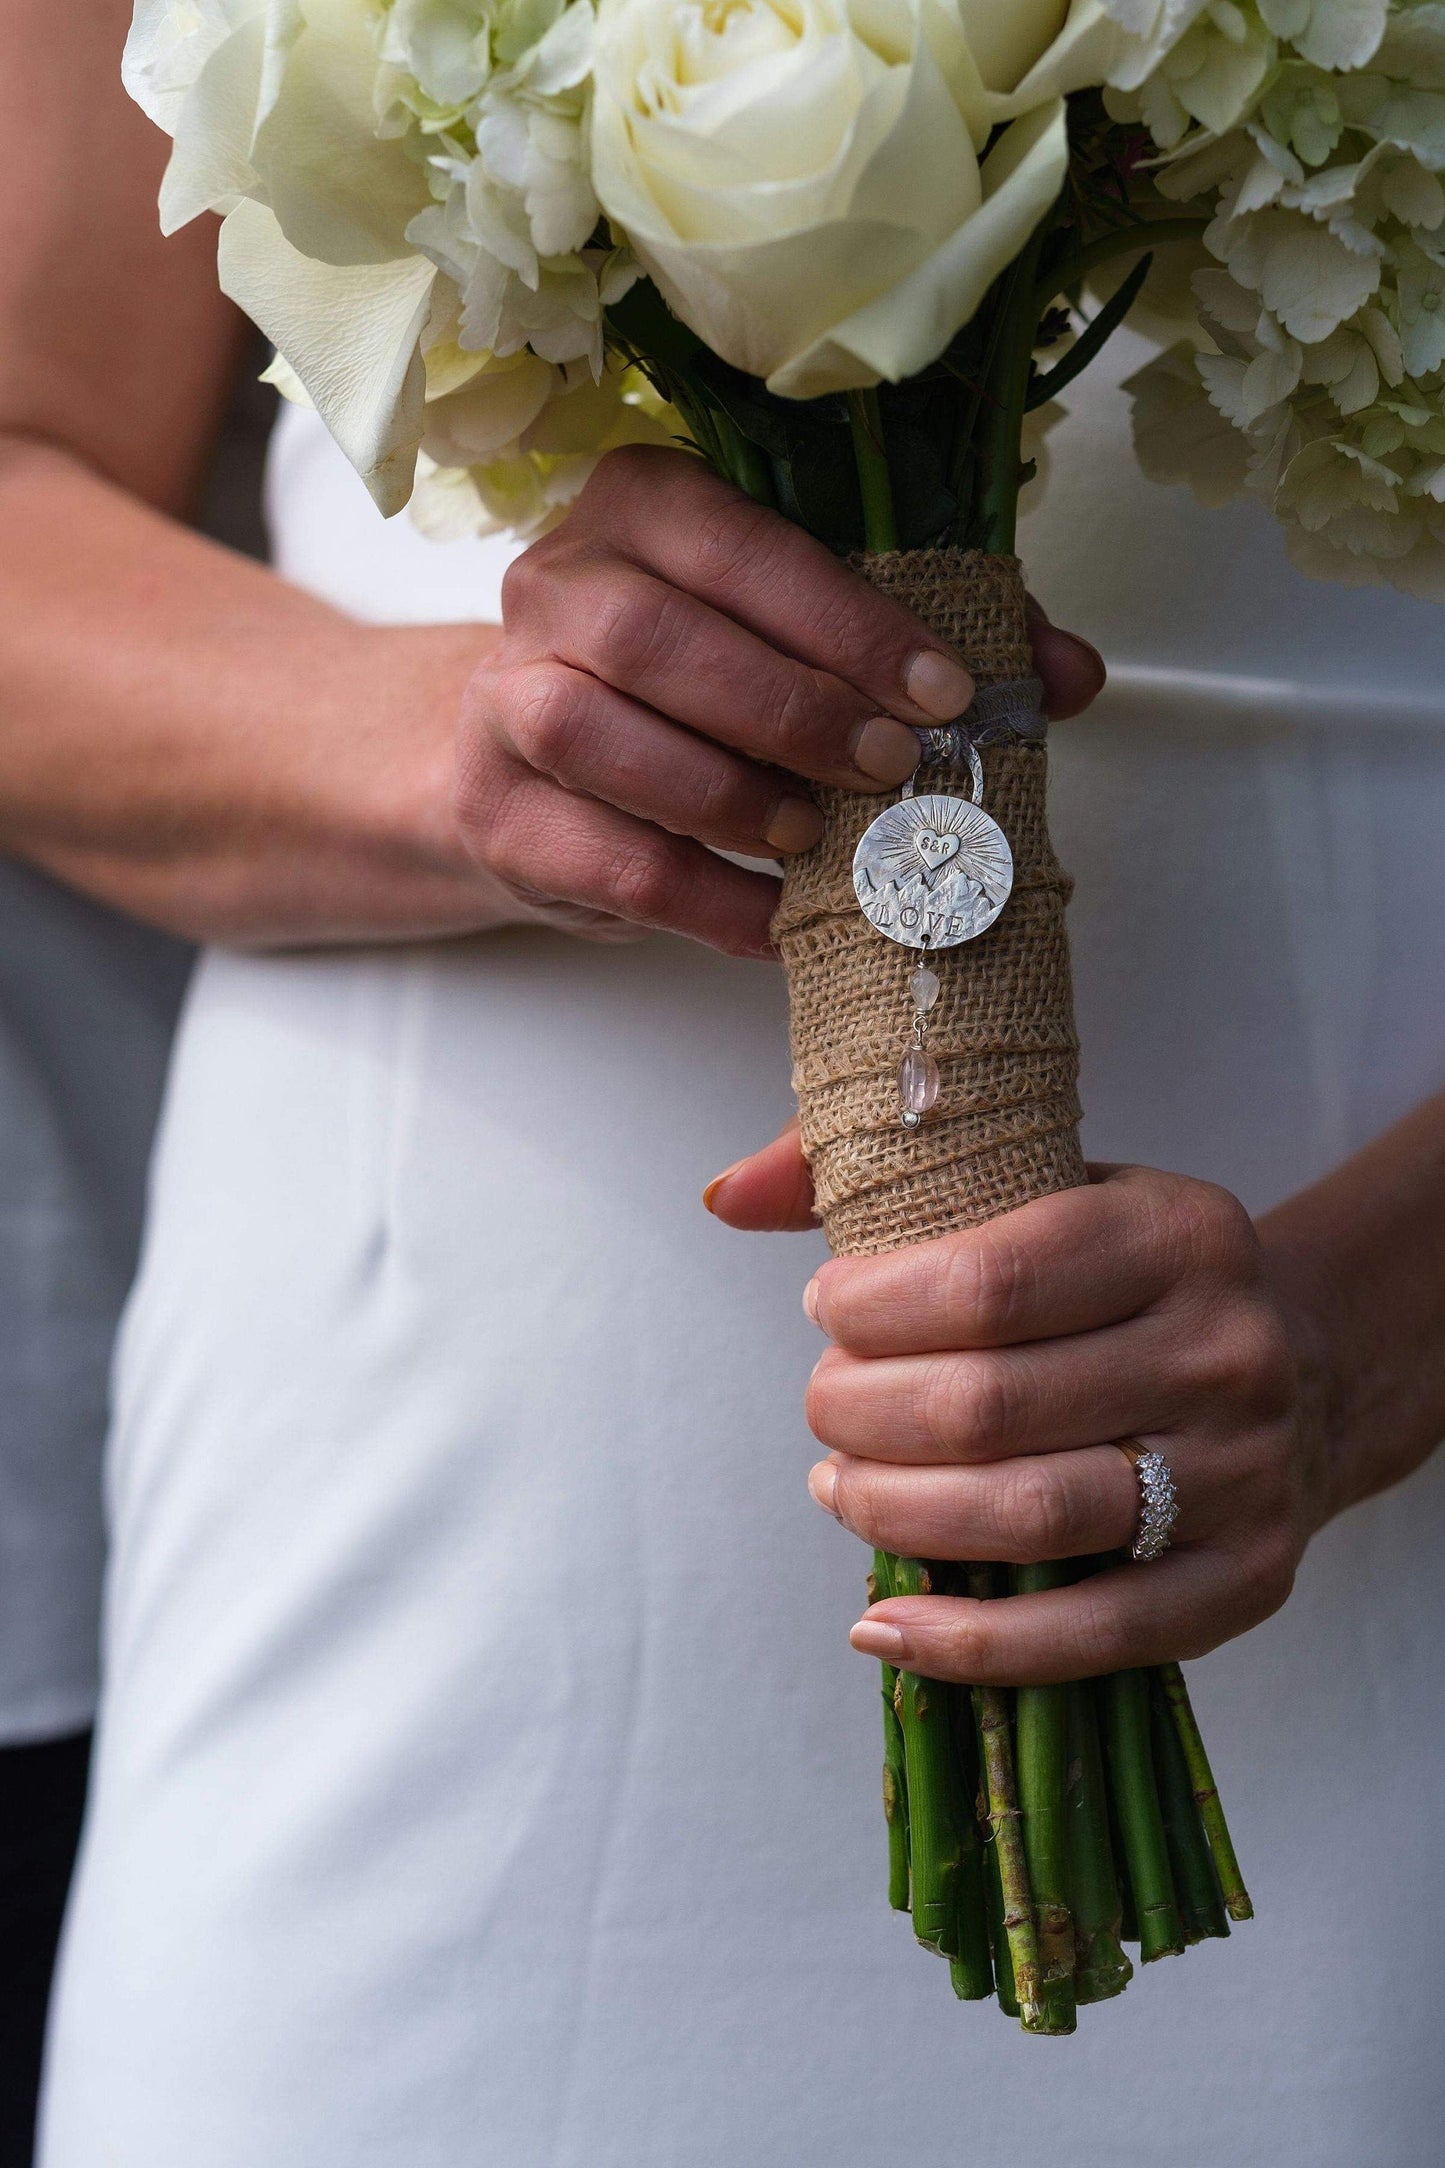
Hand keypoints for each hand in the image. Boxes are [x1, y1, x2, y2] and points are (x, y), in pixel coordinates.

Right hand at [453, 445, 1105, 956]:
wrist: (530, 760)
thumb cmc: (692, 685)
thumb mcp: (802, 638)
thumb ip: (926, 642)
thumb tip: (1067, 675)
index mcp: (643, 505)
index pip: (740, 545)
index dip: (846, 621)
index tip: (944, 693)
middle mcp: (554, 581)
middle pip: (654, 635)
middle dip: (790, 708)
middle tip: (888, 768)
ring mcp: (504, 694)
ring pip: (592, 733)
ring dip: (722, 794)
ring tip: (811, 839)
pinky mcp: (493, 807)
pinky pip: (594, 854)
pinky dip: (696, 896)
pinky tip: (770, 920)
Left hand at [718, 1159, 1326, 1683]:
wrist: (1310, 1367)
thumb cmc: (1127, 1281)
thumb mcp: (1045, 1190)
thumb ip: (883, 1177)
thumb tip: (728, 1194)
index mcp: (1177, 1234)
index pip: (991, 1281)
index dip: (874, 1310)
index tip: (823, 1313)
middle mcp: (1226, 1351)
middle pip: (991, 1404)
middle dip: (863, 1415)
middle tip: (824, 1408)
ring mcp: (1244, 1474)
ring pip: (1029, 1516)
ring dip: (894, 1514)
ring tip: (838, 1489)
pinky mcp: (1246, 1582)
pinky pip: (1091, 1635)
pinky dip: (968, 1644)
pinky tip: (882, 1625)